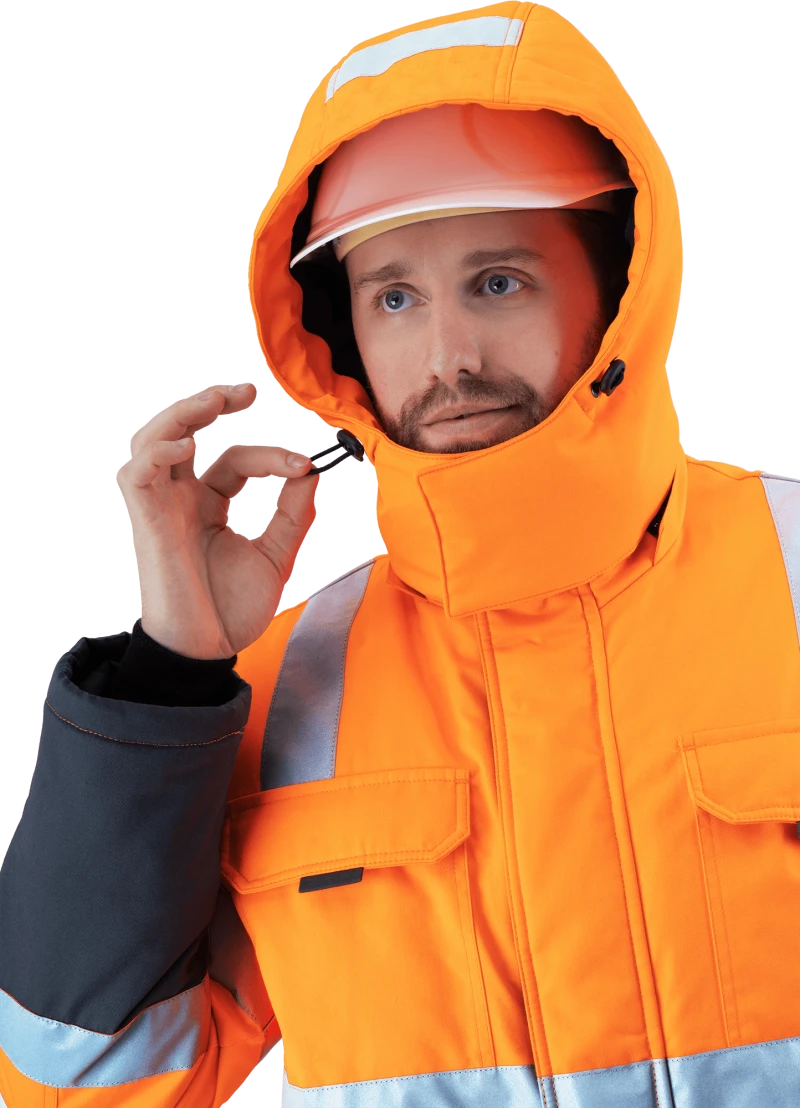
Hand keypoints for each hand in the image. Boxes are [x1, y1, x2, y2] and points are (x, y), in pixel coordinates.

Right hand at [116, 383, 319, 658]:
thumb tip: (312, 472)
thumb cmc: (231, 611)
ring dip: (181, 414)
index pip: (235, 458)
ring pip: (152, 440)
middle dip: (210, 402)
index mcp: (207, 504)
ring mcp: (160, 508)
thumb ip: (293, 513)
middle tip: (245, 389)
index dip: (272, 456)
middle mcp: (180, 499)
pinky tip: (185, 446)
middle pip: (182, 431)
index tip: (308, 463)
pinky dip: (157, 453)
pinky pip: (137, 475)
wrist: (207, 653)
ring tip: (214, 401)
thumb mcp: (275, 555)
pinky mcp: (147, 523)